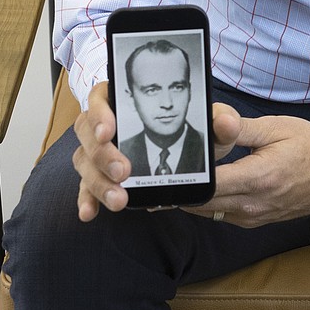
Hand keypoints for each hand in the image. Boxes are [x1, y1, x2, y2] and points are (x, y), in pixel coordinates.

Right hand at [73, 91, 249, 220]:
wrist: (194, 160)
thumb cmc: (197, 134)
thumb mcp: (213, 128)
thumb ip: (222, 120)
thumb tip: (225, 121)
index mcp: (124, 100)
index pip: (100, 96)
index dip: (99, 112)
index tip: (110, 131)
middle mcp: (104, 124)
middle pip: (86, 131)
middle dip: (102, 154)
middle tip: (123, 171)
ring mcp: (98, 151)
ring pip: (85, 160)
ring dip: (98, 181)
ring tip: (120, 199)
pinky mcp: (98, 176)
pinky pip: (85, 186)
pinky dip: (86, 199)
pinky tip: (90, 213)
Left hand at [187, 111, 309, 226]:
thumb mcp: (276, 127)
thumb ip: (240, 127)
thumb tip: (214, 121)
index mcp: (258, 178)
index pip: (206, 184)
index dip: (187, 173)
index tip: (177, 161)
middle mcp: (254, 205)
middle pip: (200, 202)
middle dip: (186, 184)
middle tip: (177, 164)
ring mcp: (254, 217)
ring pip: (208, 212)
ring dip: (197, 195)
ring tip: (196, 172)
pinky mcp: (256, 221)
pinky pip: (222, 215)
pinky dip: (212, 201)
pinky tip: (216, 183)